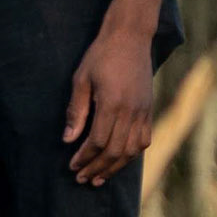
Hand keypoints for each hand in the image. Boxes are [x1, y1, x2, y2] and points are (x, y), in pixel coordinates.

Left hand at [63, 25, 153, 184]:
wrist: (131, 37)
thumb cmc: (101, 55)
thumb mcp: (81, 79)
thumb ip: (76, 111)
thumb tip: (68, 139)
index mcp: (112, 103)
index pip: (98, 141)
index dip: (85, 157)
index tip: (72, 166)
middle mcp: (131, 111)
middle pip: (115, 151)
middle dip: (97, 168)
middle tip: (82, 179)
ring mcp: (143, 111)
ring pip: (131, 150)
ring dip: (115, 167)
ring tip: (99, 178)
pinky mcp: (149, 109)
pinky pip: (144, 140)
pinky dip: (132, 154)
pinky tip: (120, 161)